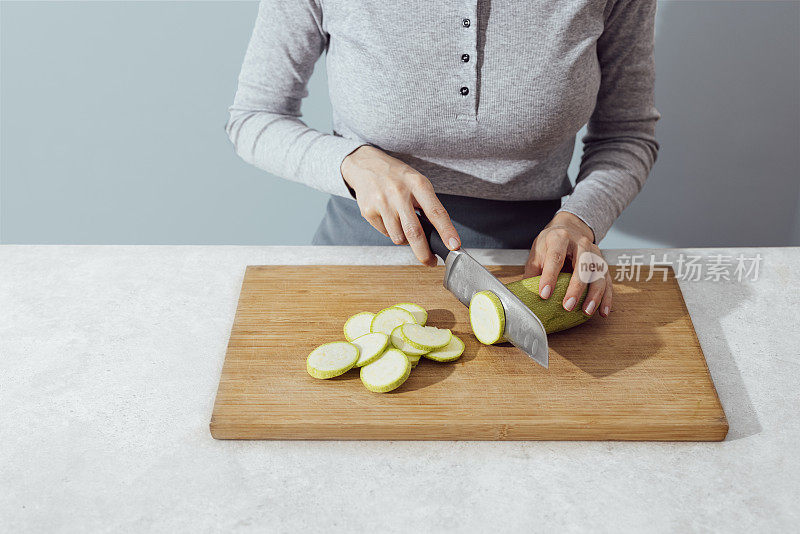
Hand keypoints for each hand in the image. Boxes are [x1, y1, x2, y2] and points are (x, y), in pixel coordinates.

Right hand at [341, 145, 460, 265]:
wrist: (366, 165)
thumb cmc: (398, 177)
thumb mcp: (418, 183)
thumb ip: (428, 205)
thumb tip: (439, 235)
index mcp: (417, 184)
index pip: (436, 212)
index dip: (446, 231)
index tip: (454, 246)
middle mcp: (399, 193)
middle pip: (414, 232)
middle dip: (424, 253)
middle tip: (431, 262)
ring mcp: (382, 203)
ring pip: (399, 238)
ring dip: (406, 240)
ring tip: (405, 226)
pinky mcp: (368, 212)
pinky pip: (386, 234)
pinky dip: (392, 232)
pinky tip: (390, 218)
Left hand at [524, 212, 611, 317]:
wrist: (570, 228)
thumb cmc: (551, 244)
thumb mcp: (537, 252)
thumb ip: (532, 273)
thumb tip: (525, 297)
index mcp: (559, 238)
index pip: (555, 257)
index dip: (549, 277)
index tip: (544, 294)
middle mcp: (580, 243)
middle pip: (581, 265)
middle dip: (575, 288)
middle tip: (567, 306)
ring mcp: (594, 252)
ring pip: (598, 274)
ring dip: (594, 295)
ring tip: (586, 311)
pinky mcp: (602, 263)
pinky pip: (607, 281)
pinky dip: (606, 298)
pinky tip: (603, 311)